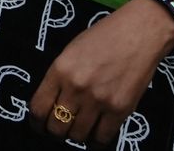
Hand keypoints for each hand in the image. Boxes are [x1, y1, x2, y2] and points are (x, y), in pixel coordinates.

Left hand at [28, 0, 173, 144]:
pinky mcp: (120, 110)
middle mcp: (76, 87)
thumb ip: (59, 77)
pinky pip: (102, 138)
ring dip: (76, 135)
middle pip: (56, 127)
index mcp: (60, 70)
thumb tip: (51, 103)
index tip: (38, 126)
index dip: (36, 123)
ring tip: (79, 128)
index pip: (38, 108)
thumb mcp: (70, 52)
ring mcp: (99, 100)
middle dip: (55, 131)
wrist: (138, 33)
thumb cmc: (103, 38)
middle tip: (61, 127)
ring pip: (77, 136)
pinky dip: (96, 140)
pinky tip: (96, 132)